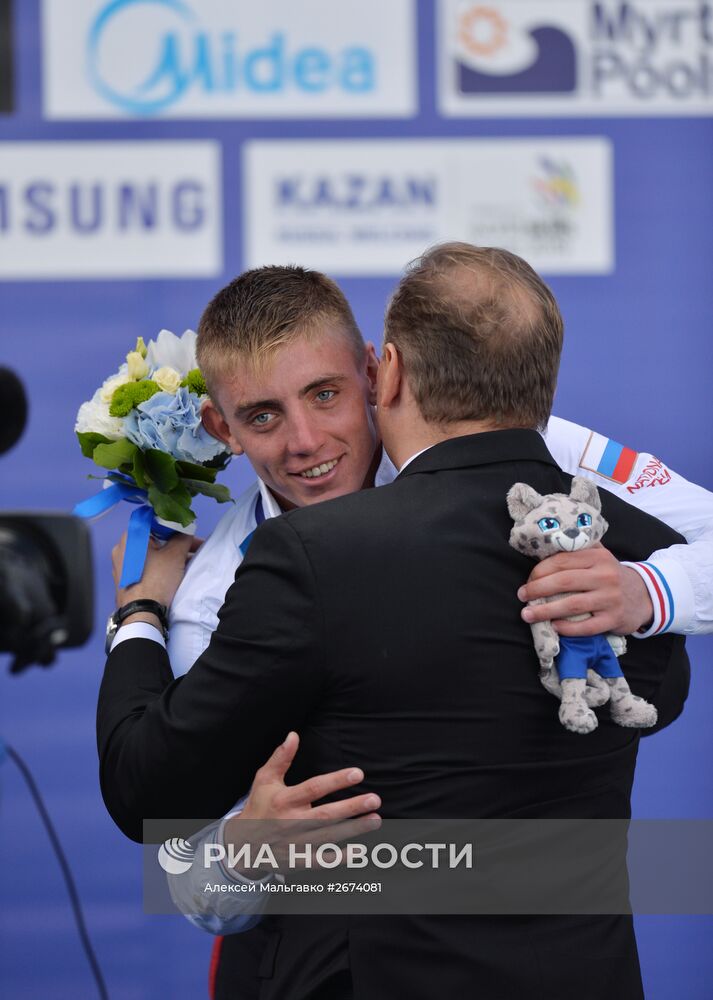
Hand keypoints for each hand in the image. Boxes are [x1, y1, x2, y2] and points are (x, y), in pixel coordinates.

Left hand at [112, 531, 199, 608]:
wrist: (141, 614)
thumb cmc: (157, 580)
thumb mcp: (175, 555)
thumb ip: (182, 537)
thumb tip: (186, 530)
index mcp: (130, 537)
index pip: (153, 520)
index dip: (174, 524)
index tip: (188, 531)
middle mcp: (122, 548)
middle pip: (153, 538)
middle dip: (175, 542)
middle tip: (193, 547)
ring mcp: (121, 565)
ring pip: (150, 553)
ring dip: (169, 554)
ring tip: (188, 561)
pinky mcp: (125, 579)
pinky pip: (145, 566)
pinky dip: (159, 565)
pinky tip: (174, 572)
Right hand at [225, 732, 380, 874]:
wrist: (242, 845)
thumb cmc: (258, 806)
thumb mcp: (264, 779)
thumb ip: (280, 758)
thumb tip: (293, 735)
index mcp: (284, 800)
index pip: (314, 788)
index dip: (336, 781)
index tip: (358, 773)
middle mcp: (290, 822)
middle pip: (325, 815)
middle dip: (352, 807)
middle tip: (375, 799)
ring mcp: (295, 843)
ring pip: (328, 837)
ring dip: (354, 829)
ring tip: (376, 820)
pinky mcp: (298, 860)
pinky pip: (322, 860)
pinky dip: (340, 858)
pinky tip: (360, 851)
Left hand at [517, 543, 653, 636]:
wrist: (645, 596)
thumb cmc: (611, 575)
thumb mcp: (600, 555)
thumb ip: (578, 548)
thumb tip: (544, 546)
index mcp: (598, 557)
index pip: (562, 561)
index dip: (540, 571)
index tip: (528, 580)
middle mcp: (605, 576)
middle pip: (564, 581)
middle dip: (537, 589)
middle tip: (522, 596)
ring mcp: (611, 598)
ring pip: (572, 605)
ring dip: (546, 611)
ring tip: (527, 614)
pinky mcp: (614, 619)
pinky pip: (586, 626)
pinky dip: (567, 628)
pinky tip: (554, 627)